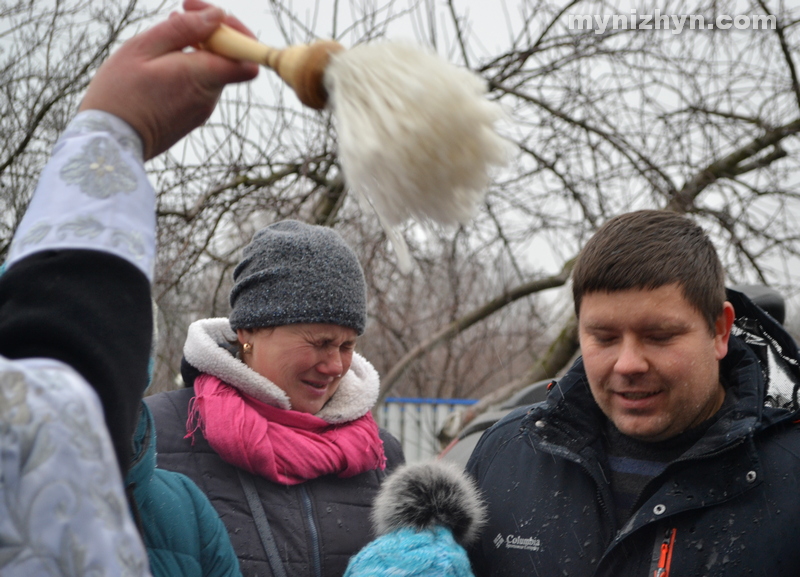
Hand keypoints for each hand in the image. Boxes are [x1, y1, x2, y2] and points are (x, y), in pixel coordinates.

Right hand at [79, 0, 258, 159]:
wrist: (110, 140)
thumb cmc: (120, 92)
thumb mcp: (144, 48)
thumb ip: (185, 30)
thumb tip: (218, 16)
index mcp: (202, 77)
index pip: (248, 57)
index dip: (238, 32)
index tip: (211, 17)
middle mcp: (210, 96)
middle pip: (229, 58)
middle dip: (210, 33)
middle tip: (180, 15)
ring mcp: (203, 109)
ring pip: (213, 70)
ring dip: (196, 49)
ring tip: (162, 40)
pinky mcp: (194, 116)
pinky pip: (201, 84)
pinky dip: (189, 68)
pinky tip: (161, 62)